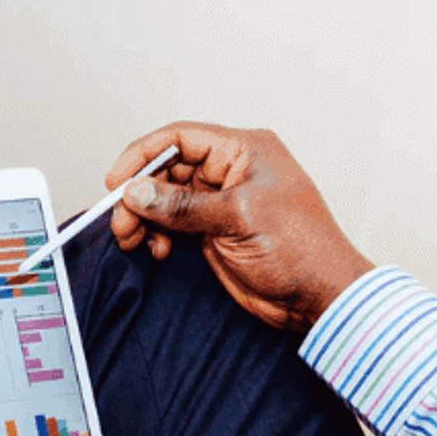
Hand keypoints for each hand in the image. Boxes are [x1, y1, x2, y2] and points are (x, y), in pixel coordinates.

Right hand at [107, 122, 374, 331]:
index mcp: (244, 150)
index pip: (180, 138)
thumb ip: (182, 206)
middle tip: (121, 223)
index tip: (116, 182)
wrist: (320, 297)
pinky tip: (158, 251)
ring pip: (166, 199)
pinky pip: (173, 224)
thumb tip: (136, 192)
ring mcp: (221, 202)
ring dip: (144, 218)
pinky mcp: (214, 230)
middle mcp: (230, 170)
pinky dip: (159, 235)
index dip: (143, 156)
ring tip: (132, 240)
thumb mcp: (237, 219)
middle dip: (140, 195)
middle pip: (167, 170)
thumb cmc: (300, 249)